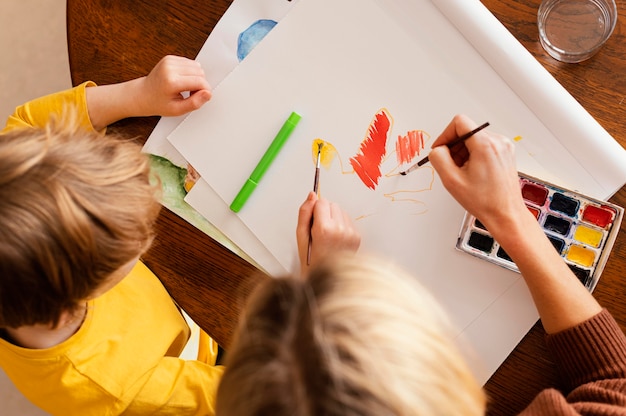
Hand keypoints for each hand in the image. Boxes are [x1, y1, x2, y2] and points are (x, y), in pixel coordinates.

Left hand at [136, 55, 211, 116]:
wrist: (142, 95)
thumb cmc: (158, 103)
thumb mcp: (177, 110)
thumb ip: (195, 103)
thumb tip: (208, 93)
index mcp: (171, 81)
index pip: (200, 82)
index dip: (205, 91)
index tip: (200, 97)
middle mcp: (170, 68)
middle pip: (200, 72)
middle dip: (200, 84)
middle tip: (190, 94)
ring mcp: (169, 61)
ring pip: (197, 66)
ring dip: (196, 77)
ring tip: (186, 87)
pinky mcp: (170, 58)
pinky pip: (190, 63)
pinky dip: (190, 72)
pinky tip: (182, 80)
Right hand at [296, 192, 360, 274]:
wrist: (329, 277)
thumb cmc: (312, 259)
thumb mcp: (301, 236)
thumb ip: (304, 212)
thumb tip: (312, 195)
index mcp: (324, 229)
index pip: (321, 202)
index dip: (314, 211)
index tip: (313, 224)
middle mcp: (340, 230)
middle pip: (332, 204)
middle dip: (324, 213)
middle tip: (319, 231)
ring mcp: (350, 233)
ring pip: (341, 211)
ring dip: (334, 218)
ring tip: (328, 235)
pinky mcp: (357, 236)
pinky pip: (348, 220)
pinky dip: (341, 226)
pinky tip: (336, 238)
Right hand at [428, 115, 528, 236]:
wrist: (505, 214)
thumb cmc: (485, 201)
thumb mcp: (451, 180)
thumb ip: (438, 158)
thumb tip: (437, 150)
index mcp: (485, 145)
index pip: (459, 122)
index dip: (445, 135)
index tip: (440, 148)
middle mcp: (498, 142)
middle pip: (466, 130)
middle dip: (454, 146)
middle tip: (450, 165)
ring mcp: (504, 147)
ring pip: (474, 139)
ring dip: (463, 152)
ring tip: (462, 172)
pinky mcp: (505, 154)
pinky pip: (483, 146)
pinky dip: (473, 156)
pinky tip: (471, 172)